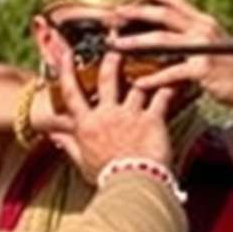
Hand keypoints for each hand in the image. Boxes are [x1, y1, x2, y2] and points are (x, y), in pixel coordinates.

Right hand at [48, 47, 173, 184]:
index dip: (67, 70)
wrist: (131, 186)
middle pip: (108, 78)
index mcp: (87, 124)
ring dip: (146, 69)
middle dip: (112, 59)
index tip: (65, 52)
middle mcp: (106, 114)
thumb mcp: (82, 162)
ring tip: (154, 57)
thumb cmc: (107, 177)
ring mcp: (130, 115)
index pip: (72, 92)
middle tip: (117, 45)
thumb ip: (69, 145)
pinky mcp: (152, 119)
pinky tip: (178, 78)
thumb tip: (54, 136)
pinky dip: (171, 86)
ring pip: (137, 83)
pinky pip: (162, 96)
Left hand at [111, 0, 232, 116]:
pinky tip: (138, 83)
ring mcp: (203, 48)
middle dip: (137, 12)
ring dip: (135, 42)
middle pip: (164, 16)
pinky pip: (171, 72)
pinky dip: (153, 79)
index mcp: (204, 22)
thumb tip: (167, 38)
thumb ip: (191, 39)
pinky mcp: (202, 69)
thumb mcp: (212, 47)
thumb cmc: (230, 70)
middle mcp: (203, 29)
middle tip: (115, 13)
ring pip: (162, 41)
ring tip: (115, 45)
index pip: (177, 2)